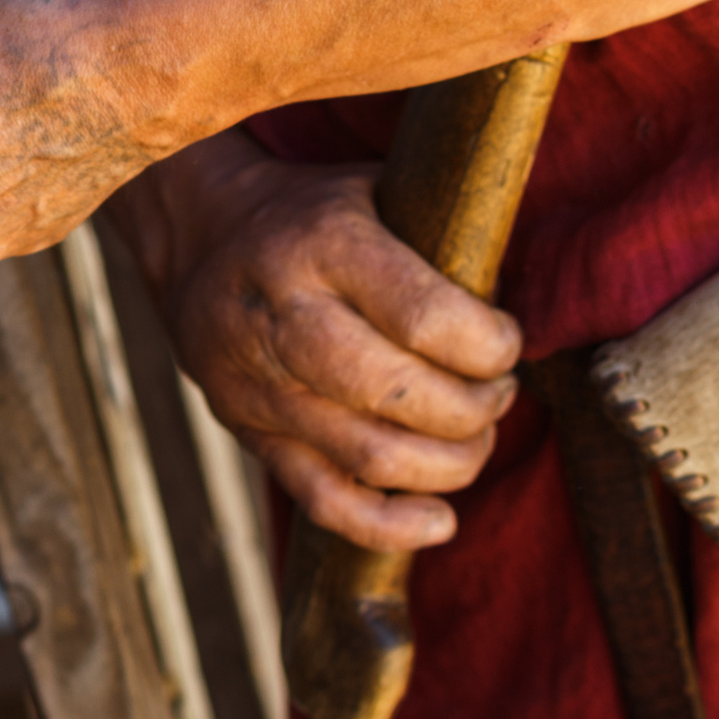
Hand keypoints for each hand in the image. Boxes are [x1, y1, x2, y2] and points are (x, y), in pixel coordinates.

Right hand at [120, 133, 521, 549]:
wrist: (202, 241)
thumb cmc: (315, 218)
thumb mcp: (375, 193)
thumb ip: (438, 243)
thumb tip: (517, 311)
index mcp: (322, 243)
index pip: (425, 317)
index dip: (491, 346)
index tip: (506, 343)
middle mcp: (281, 314)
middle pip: (397, 393)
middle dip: (474, 408)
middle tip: (498, 394)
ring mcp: (258, 382)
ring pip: (370, 455)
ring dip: (449, 462)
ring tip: (473, 437)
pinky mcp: (247, 432)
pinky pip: (323, 500)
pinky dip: (388, 526)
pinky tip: (439, 520)